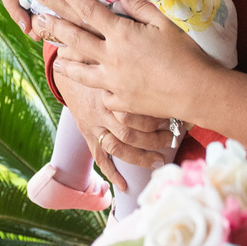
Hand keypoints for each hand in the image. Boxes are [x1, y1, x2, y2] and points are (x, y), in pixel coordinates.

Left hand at [29, 0, 214, 121]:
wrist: (195, 92)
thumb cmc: (186, 54)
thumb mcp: (166, 24)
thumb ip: (141, 8)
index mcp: (122, 34)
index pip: (90, 11)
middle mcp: (111, 57)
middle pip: (76, 39)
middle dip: (55, 27)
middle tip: (38, 19)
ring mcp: (112, 82)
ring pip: (80, 71)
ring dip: (66, 62)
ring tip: (57, 58)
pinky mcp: (120, 102)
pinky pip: (102, 94)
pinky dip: (97, 89)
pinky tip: (96, 87)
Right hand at [57, 69, 172, 191]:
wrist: (71, 66)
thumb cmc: (103, 61)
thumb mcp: (119, 60)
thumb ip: (139, 68)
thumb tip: (170, 71)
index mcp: (113, 90)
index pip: (137, 110)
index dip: (157, 117)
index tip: (175, 118)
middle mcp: (103, 110)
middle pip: (130, 132)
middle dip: (153, 140)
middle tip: (173, 140)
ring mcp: (94, 124)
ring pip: (117, 147)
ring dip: (139, 157)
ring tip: (158, 161)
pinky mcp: (87, 133)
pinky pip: (99, 157)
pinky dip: (111, 172)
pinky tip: (124, 186)